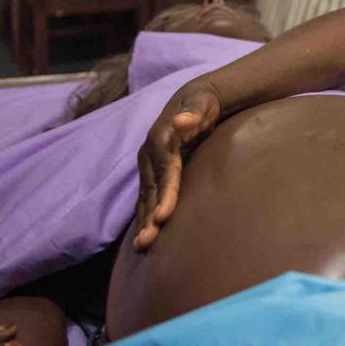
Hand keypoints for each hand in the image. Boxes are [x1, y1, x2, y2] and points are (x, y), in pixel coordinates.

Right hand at [133, 78, 222, 250]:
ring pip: (145, 196)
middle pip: (151, 189)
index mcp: (160, 139)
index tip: (164, 217)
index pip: (165, 172)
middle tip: (148, 242)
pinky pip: (147, 196)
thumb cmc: (202, 103)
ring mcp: (148, 163)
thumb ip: (193, 112)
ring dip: (143, 221)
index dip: (166, 194)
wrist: (192, 99)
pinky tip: (145, 234)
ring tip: (143, 246)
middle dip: (149, 216)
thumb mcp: (201, 103)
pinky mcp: (152, 171)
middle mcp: (149, 154)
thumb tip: (181, 120)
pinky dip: (145, 215)